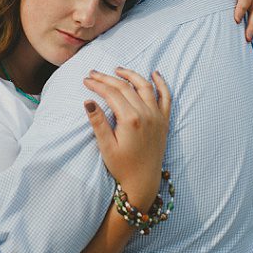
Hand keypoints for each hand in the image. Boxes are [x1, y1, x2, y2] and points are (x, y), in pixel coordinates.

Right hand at [83, 68, 170, 210]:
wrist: (143, 182)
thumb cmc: (122, 166)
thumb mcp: (106, 146)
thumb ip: (98, 122)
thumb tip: (88, 101)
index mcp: (131, 120)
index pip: (112, 93)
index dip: (98, 84)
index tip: (86, 80)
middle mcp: (146, 114)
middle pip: (126, 87)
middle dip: (108, 78)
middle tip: (94, 73)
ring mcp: (157, 116)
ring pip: (145, 87)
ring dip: (131, 75)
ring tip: (118, 70)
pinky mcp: (164, 121)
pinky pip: (166, 97)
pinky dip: (161, 83)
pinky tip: (155, 74)